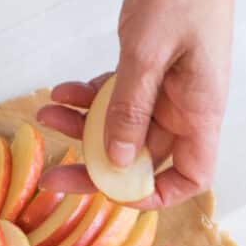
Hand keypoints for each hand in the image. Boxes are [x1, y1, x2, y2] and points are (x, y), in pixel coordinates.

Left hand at [37, 0, 233, 208]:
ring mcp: (166, 90)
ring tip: (45, 115)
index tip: (115, 192)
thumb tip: (115, 160)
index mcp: (199, 112)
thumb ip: (131, 107)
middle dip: (95, 168)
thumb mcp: (149, 51)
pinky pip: (114, 97)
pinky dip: (87, 97)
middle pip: (140, 158)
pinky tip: (61, 92)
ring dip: (82, 127)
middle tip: (54, 178)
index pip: (190, 177)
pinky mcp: (148, 70)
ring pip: (120, 128)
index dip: (156, 194)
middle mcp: (184, 108)